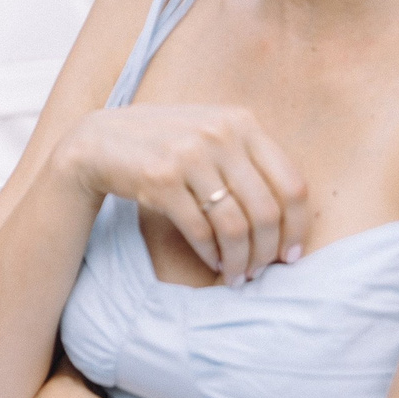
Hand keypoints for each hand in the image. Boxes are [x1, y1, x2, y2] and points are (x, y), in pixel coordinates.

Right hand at [61, 102, 310, 285]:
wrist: (100, 140)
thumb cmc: (165, 144)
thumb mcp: (212, 134)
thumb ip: (250, 159)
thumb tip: (291, 219)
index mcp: (242, 122)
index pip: (291, 184)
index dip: (298, 227)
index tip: (292, 253)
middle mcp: (220, 134)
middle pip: (266, 211)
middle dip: (267, 251)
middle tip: (260, 271)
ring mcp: (189, 155)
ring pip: (235, 226)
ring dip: (239, 260)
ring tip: (236, 275)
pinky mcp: (160, 179)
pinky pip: (200, 231)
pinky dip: (211, 255)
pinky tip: (213, 263)